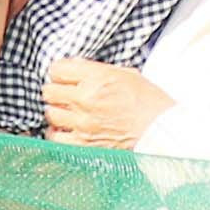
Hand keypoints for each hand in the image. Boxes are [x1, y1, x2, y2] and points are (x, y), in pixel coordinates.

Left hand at [36, 60, 171, 149]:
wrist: (160, 129)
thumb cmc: (146, 101)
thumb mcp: (125, 73)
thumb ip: (95, 69)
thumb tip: (73, 66)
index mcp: (96, 78)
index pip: (57, 69)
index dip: (59, 73)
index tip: (64, 77)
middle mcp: (86, 99)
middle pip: (48, 91)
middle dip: (55, 91)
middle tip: (64, 95)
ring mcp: (82, 123)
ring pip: (50, 114)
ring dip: (56, 112)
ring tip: (66, 113)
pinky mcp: (83, 144)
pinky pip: (54, 139)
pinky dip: (56, 134)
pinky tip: (64, 131)